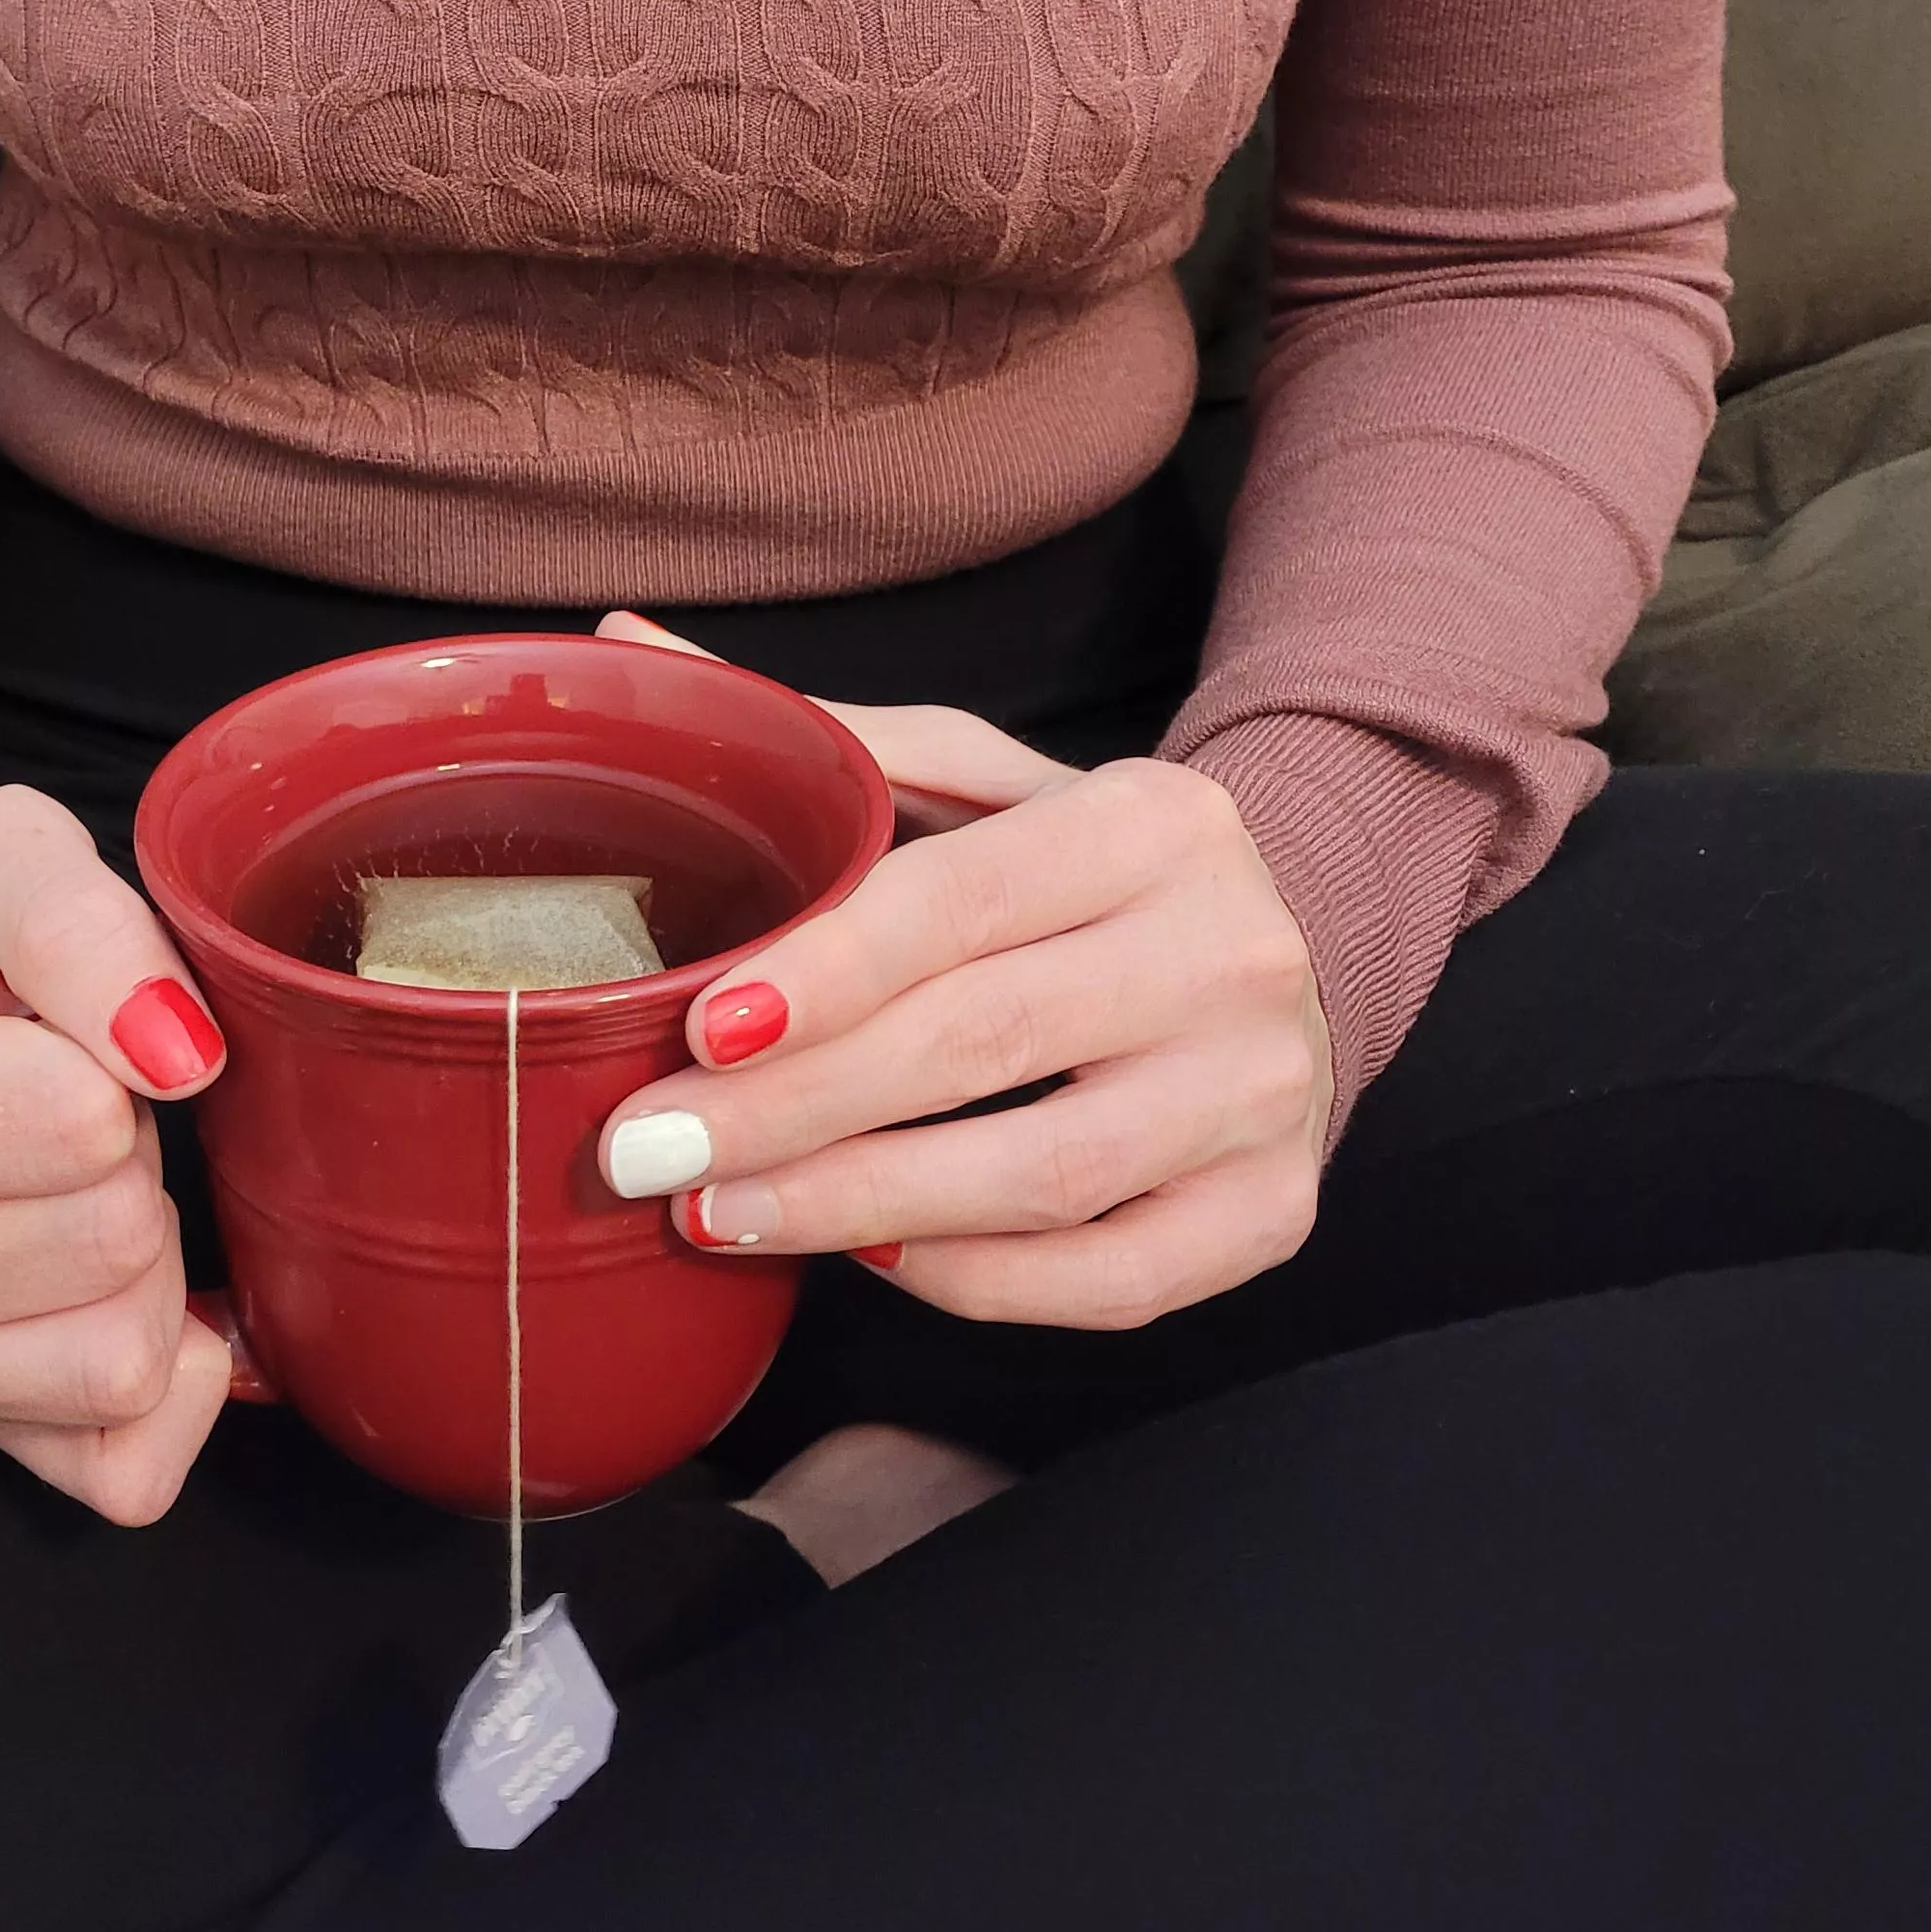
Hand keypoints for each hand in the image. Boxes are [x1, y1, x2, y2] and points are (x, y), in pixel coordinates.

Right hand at [0, 787, 232, 1520]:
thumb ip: (74, 917)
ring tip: (58, 1177)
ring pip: (129, 1348)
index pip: (71, 1116)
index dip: (103, 1047)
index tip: (37, 1026)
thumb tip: (174, 1051)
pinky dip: (173, 1368)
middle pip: (110, 1234)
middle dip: (125, 1149)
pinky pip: (133, 1465)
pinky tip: (107, 1281)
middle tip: (54, 1101)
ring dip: (142, 1248)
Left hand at [592, 613, 1331, 1326]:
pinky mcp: (1274, 1211)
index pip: (961, 900)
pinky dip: (974, 1280)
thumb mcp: (985, 779)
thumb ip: (827, 738)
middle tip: (653, 1150)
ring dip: (859, 1207)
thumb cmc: (1091, 869)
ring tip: (720, 1213)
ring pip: (1044, 1178)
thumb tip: (626, 651)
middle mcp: (1229, 951)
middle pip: (982, 1043)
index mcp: (1151, 821)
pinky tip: (869, 1255)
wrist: (1303, 942)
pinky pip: (1110, 1279)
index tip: (696, 1030)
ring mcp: (1264, 1092)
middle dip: (796, 1108)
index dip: (824, 972)